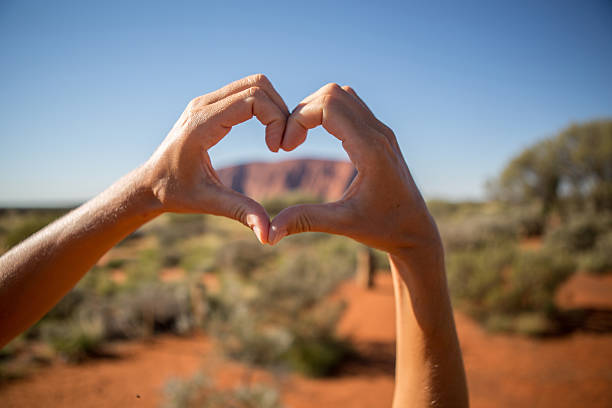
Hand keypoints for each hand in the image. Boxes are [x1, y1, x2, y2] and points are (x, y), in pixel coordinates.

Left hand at [142, 74, 288, 243]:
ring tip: (277, 139)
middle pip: (257, 84)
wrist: (148, 183)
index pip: (252, 99)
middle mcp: (202, 106)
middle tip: (283, 143)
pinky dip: (263, 107)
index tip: (277, 149)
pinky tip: (267, 133)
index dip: (275, 120)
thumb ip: (241, 212)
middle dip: (279, 111)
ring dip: (273, 107)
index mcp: (202, 125)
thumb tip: (268, 235)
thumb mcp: (209, 203)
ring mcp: (205, 102)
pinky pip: (245, 92)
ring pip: (253, 84)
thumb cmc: (174, 193)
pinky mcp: (209, 105)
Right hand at [269, 83, 439, 255]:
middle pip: (332, 93)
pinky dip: (327, 113)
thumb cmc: (384, 228)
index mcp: (371, 149)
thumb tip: (269, 232)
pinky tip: (315, 137)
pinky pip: (350, 106)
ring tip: (298, 138)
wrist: (417, 230)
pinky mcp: (380, 135)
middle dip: (302, 111)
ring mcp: (381, 131)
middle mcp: (378, 133)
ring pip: (342, 95)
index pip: (328, 105)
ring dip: (314, 109)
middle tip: (288, 143)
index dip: (298, 119)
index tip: (284, 147)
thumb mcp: (343, 225)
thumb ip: (305, 220)